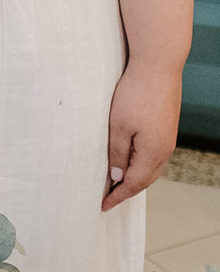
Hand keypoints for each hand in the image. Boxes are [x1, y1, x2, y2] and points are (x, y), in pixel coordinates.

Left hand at [103, 61, 181, 209]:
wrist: (158, 66)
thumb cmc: (136, 93)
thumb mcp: (118, 126)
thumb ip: (117, 153)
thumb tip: (117, 177)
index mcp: (153, 153)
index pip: (134, 184)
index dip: (118, 196)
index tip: (104, 205)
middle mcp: (165, 149)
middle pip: (145, 178)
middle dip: (127, 190)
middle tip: (109, 196)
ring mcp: (168, 137)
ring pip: (151, 166)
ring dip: (135, 176)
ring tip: (117, 180)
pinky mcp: (167, 126)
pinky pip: (155, 153)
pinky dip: (142, 162)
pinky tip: (131, 158)